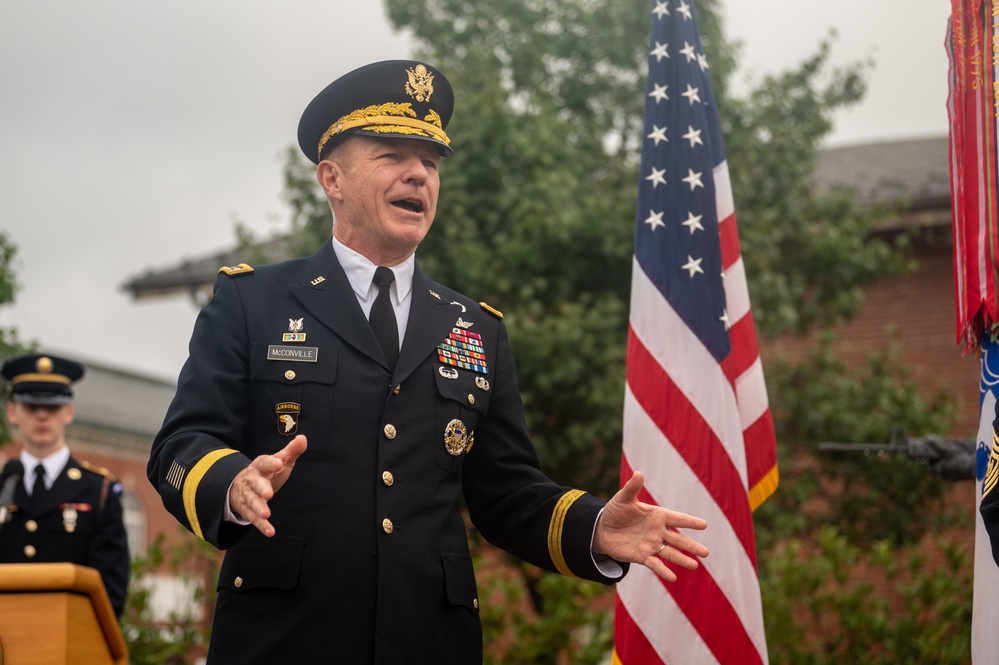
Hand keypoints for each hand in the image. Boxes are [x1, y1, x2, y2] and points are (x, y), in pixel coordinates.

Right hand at [228, 435, 306, 536]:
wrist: (241, 484)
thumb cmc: (267, 471)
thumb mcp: (279, 460)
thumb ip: (291, 451)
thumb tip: (303, 438)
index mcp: (260, 466)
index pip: (264, 462)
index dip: (271, 463)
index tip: (280, 463)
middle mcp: (251, 480)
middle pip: (255, 483)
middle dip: (261, 488)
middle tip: (268, 493)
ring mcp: (248, 495)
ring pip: (251, 501)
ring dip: (258, 508)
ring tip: (266, 514)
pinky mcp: (247, 510)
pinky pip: (253, 518)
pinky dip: (261, 525)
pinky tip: (270, 531)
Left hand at [593, 471, 708, 581]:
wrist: (602, 529)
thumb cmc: (615, 511)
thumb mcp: (623, 499)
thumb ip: (632, 488)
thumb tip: (638, 473)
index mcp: (657, 515)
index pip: (677, 518)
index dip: (689, 522)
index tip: (704, 525)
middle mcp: (658, 531)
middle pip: (678, 539)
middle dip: (691, 546)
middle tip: (706, 553)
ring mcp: (652, 545)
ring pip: (670, 553)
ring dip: (682, 559)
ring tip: (695, 566)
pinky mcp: (642, 556)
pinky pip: (655, 564)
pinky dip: (663, 570)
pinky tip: (673, 577)